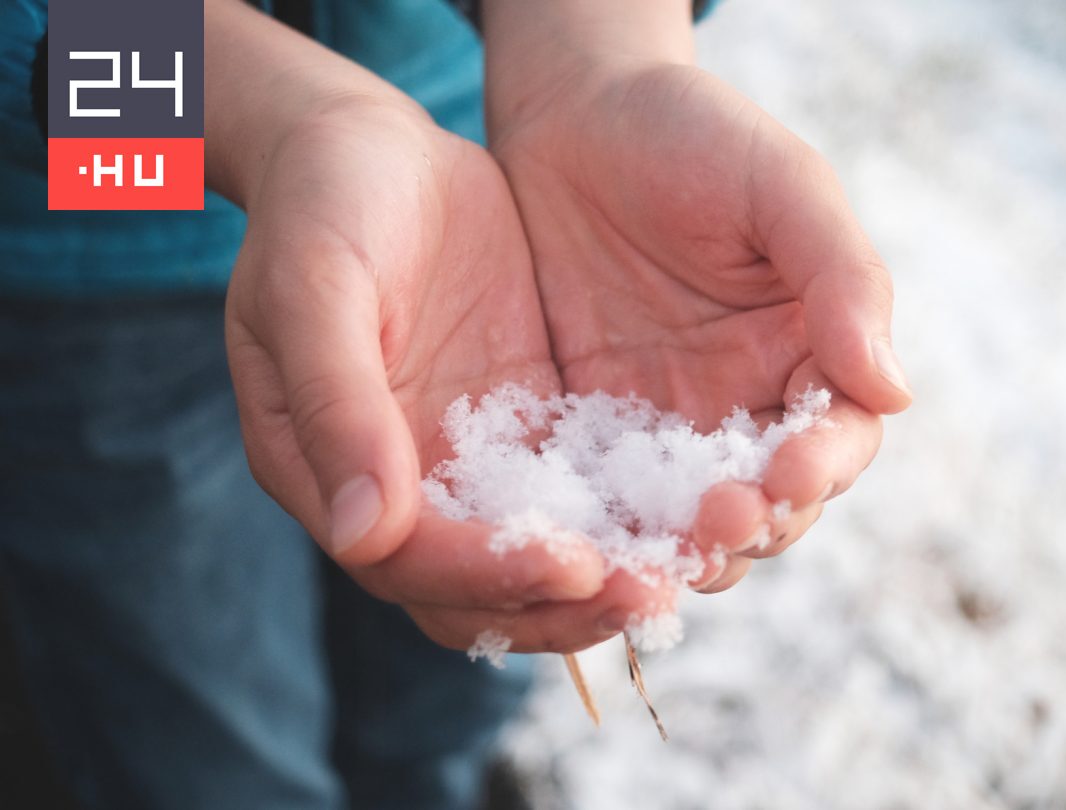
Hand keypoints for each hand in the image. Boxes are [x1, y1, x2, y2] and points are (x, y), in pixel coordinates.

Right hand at [208, 0, 659, 652]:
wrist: (370, 151)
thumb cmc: (323, 204)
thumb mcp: (314, 285)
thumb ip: (337, 402)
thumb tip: (365, 534)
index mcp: (332, 471)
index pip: (411, 562)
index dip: (489, 574)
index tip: (573, 565)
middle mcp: (407, 489)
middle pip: (486, 590)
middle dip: (568, 603)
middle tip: (653, 592)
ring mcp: (475, 463)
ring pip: (545, 554)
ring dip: (613, 574)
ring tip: (693, 564)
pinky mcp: (532, 428)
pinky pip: (588, 492)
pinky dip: (637, 512)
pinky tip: (704, 504)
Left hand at [484, 4, 912, 591]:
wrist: (571, 113)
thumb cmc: (691, 132)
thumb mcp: (780, 184)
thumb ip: (842, 277)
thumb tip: (895, 391)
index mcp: (812, 350)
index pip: (842, 436)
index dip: (824, 465)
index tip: (793, 471)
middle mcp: (750, 403)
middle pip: (776, 499)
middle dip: (758, 522)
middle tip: (721, 522)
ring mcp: (672, 427)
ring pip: (698, 521)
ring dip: (691, 547)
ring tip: (666, 554)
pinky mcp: (595, 435)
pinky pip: (613, 502)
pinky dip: (613, 532)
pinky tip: (594, 542)